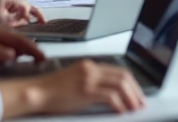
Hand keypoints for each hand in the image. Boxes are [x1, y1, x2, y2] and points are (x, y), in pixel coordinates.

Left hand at [0, 0, 45, 36]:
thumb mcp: (6, 24)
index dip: (35, 14)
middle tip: (42, 22)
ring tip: (32, 25)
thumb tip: (28, 19)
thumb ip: (20, 19)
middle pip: (23, 5)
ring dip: (24, 16)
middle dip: (32, 14)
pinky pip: (10, 12)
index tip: (41, 23)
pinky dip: (16, 18)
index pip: (27, 4)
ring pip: (17, 9)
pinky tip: (19, 25)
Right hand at [0, 60, 145, 117]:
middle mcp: (91, 69)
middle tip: (140, 102)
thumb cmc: (52, 90)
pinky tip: (122, 111)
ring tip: (134, 108)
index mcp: (90, 65)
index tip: (137, 93)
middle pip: (123, 76)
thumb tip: (110, 93)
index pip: (119, 70)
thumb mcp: (75, 81)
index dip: (132, 83)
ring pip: (120, 84)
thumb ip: (92, 82)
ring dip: (131, 97)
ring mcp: (89, 78)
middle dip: (136, 90)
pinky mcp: (86, 90)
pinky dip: (120, 104)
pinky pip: (110, 96)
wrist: (37, 92)